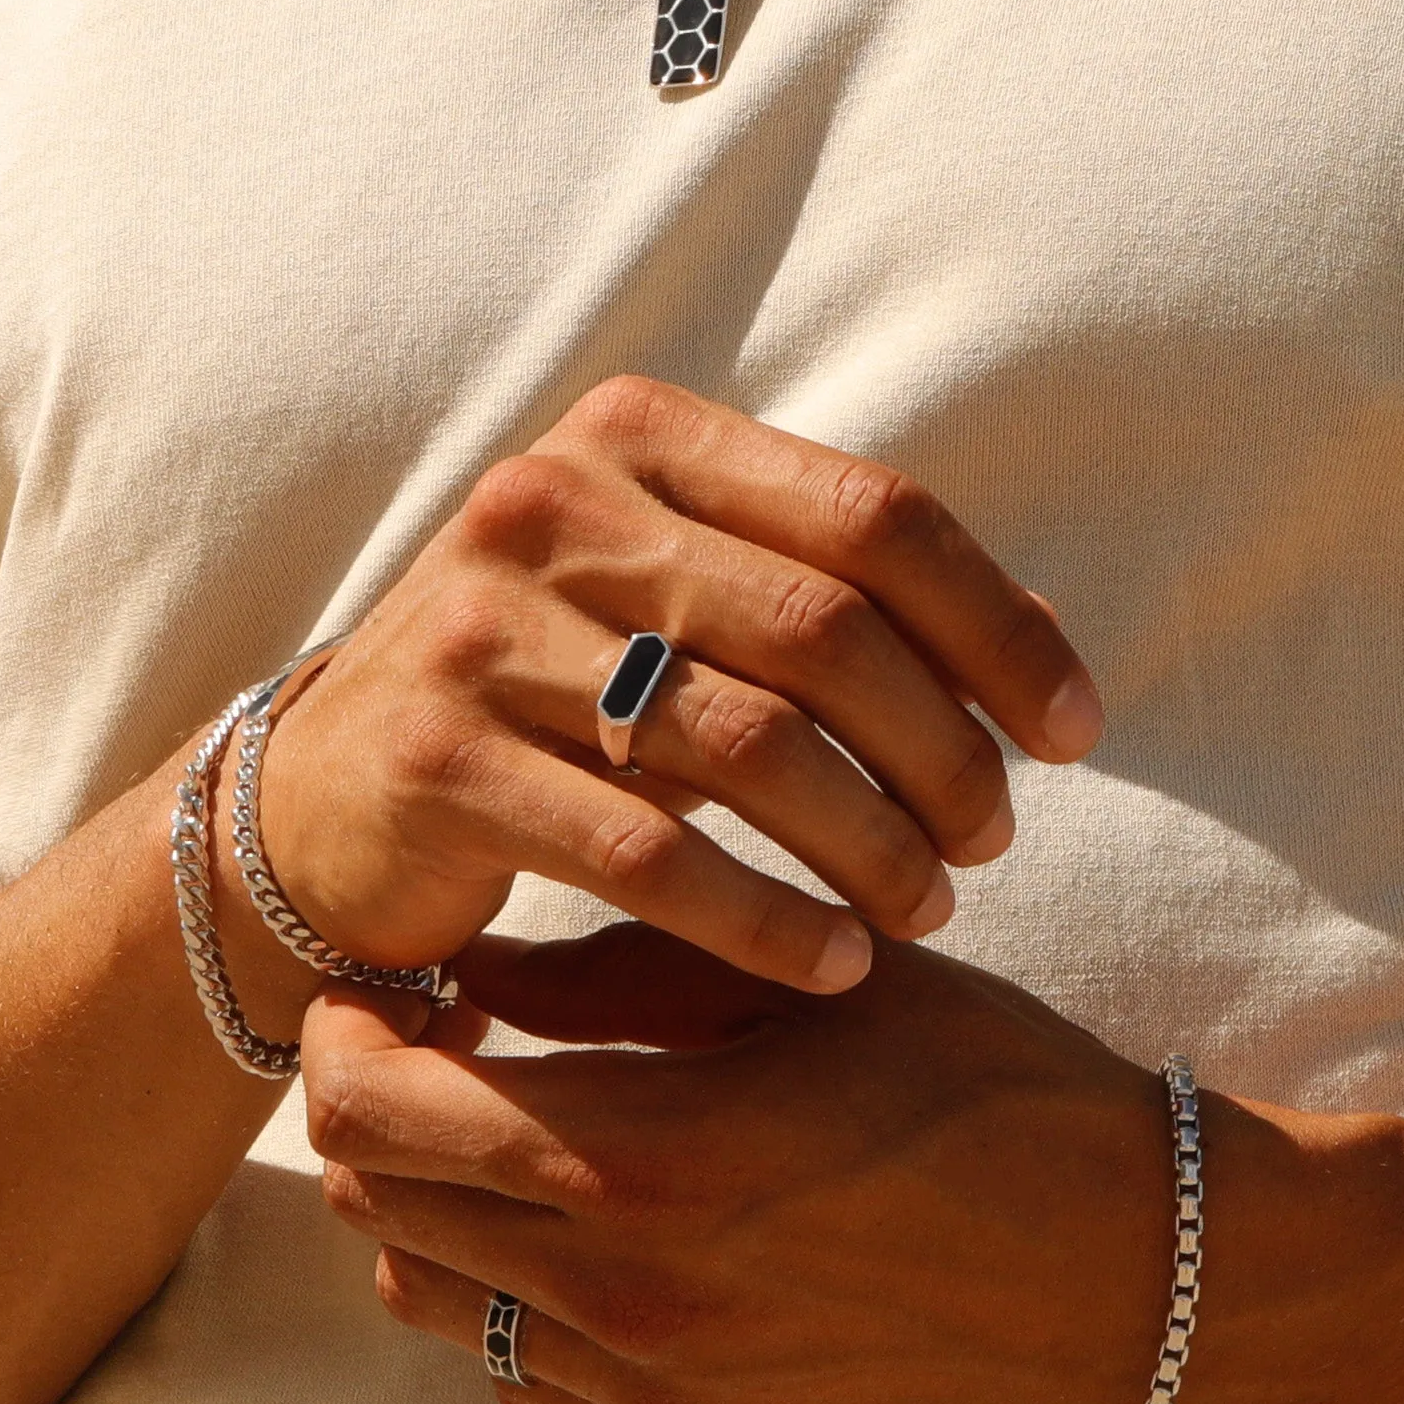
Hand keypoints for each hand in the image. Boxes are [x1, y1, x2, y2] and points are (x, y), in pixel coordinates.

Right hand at [260, 377, 1102, 992]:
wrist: (329, 789)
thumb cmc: (556, 691)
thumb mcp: (680, 604)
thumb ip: (829, 598)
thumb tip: (1044, 643)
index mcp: (640, 437)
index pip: (873, 514)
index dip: (998, 627)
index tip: (1074, 732)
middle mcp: (556, 504)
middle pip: (825, 627)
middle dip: (945, 750)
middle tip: (994, 841)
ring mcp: (485, 625)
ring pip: (748, 744)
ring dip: (871, 845)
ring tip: (930, 909)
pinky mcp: (439, 757)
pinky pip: (647, 856)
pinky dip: (764, 920)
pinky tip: (832, 966)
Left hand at [307, 924, 1172, 1403]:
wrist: (1127, 1272)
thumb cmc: (985, 1089)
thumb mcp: (809, 987)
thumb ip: (617, 975)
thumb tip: (473, 971)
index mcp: (649, 1157)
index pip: (379, 1112)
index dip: (346, 1036)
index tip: (387, 985)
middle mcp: (627, 1300)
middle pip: (378, 1207)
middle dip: (378, 1107)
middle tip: (445, 1036)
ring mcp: (657, 1400)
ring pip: (434, 1300)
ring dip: (437, 1204)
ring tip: (519, 1127)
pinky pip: (527, 1378)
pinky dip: (516, 1293)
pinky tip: (600, 1225)